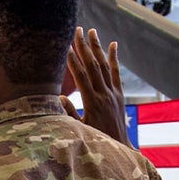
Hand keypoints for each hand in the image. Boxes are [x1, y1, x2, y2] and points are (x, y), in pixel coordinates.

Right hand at [61, 27, 130, 146]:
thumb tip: (59, 97)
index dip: (73, 60)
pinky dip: (114, 58)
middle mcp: (104, 95)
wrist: (119, 148)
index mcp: (92, 103)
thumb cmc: (95, 141)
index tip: (66, 46)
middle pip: (93, 66)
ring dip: (97, 47)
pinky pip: (116, 73)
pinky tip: (113, 44)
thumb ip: (70, 114)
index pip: (81, 77)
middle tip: (77, 30)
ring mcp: (113, 94)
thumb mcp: (80, 130)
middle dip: (84, 47)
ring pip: (105, 66)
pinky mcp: (119, 95)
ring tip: (91, 31)